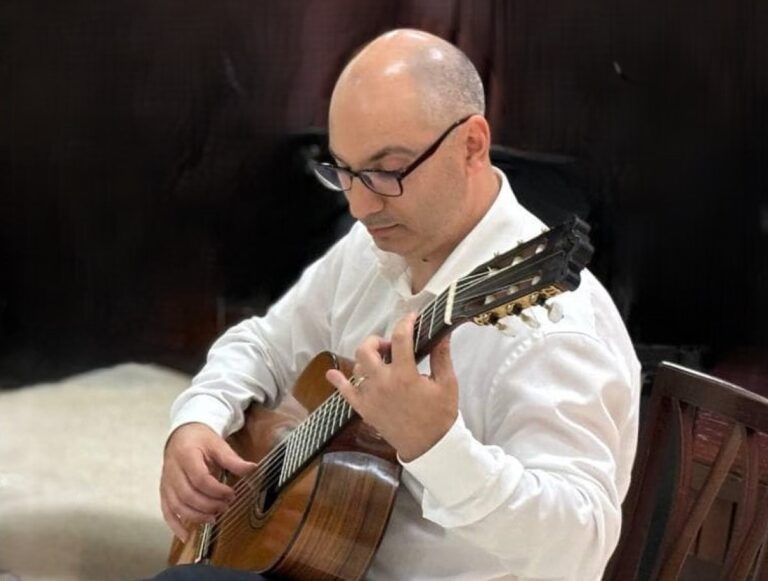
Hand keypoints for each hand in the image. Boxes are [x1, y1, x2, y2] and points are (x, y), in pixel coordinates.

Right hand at [160, 422, 254, 541]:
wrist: (182, 435)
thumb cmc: (201, 440)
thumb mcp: (218, 445)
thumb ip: (233, 460)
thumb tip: (252, 468)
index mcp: (186, 455)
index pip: (200, 479)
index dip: (216, 490)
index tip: (231, 493)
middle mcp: (172, 470)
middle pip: (188, 495)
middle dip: (208, 505)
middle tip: (225, 506)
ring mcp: (166, 482)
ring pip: (177, 505)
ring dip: (196, 516)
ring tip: (214, 518)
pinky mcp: (164, 491)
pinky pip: (166, 511)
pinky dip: (174, 525)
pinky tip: (185, 536)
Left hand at [326, 312, 458, 461]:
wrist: (430, 447)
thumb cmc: (440, 415)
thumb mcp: (447, 383)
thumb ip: (441, 356)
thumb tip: (443, 332)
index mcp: (405, 375)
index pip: (400, 339)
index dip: (405, 323)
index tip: (411, 318)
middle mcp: (382, 383)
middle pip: (367, 349)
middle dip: (377, 340)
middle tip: (390, 346)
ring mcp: (370, 396)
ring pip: (357, 366)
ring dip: (367, 357)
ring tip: (380, 361)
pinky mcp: (364, 409)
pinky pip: (345, 392)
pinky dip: (338, 380)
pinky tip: (332, 373)